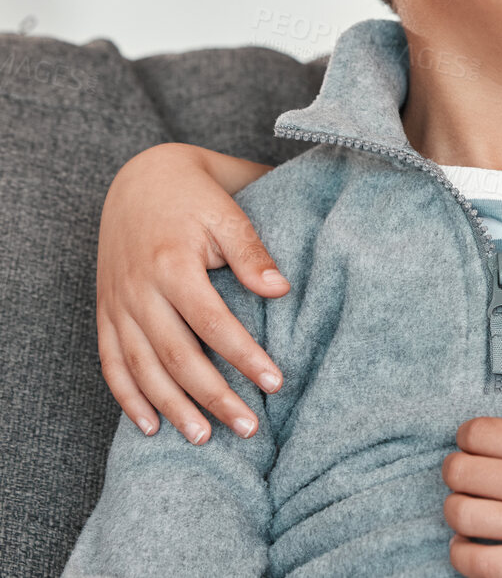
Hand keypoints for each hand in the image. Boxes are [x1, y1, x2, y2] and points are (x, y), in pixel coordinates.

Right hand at [96, 143, 286, 442]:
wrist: (141, 178)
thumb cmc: (197, 196)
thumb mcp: (228, 213)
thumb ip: (251, 252)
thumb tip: (281, 291)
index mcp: (172, 264)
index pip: (212, 322)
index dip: (243, 356)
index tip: (276, 383)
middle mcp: (138, 290)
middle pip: (176, 355)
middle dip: (213, 395)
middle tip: (248, 428)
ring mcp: (117, 304)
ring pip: (141, 367)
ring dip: (172, 406)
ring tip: (204, 437)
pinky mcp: (106, 312)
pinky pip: (111, 363)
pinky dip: (127, 398)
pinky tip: (151, 425)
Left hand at [444, 396, 501, 577]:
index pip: (479, 433)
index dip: (468, 434)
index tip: (475, 441)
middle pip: (462, 472)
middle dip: (457, 468)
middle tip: (467, 472)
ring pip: (462, 517)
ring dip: (456, 509)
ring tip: (470, 506)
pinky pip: (478, 565)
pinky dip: (463, 554)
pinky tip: (473, 545)